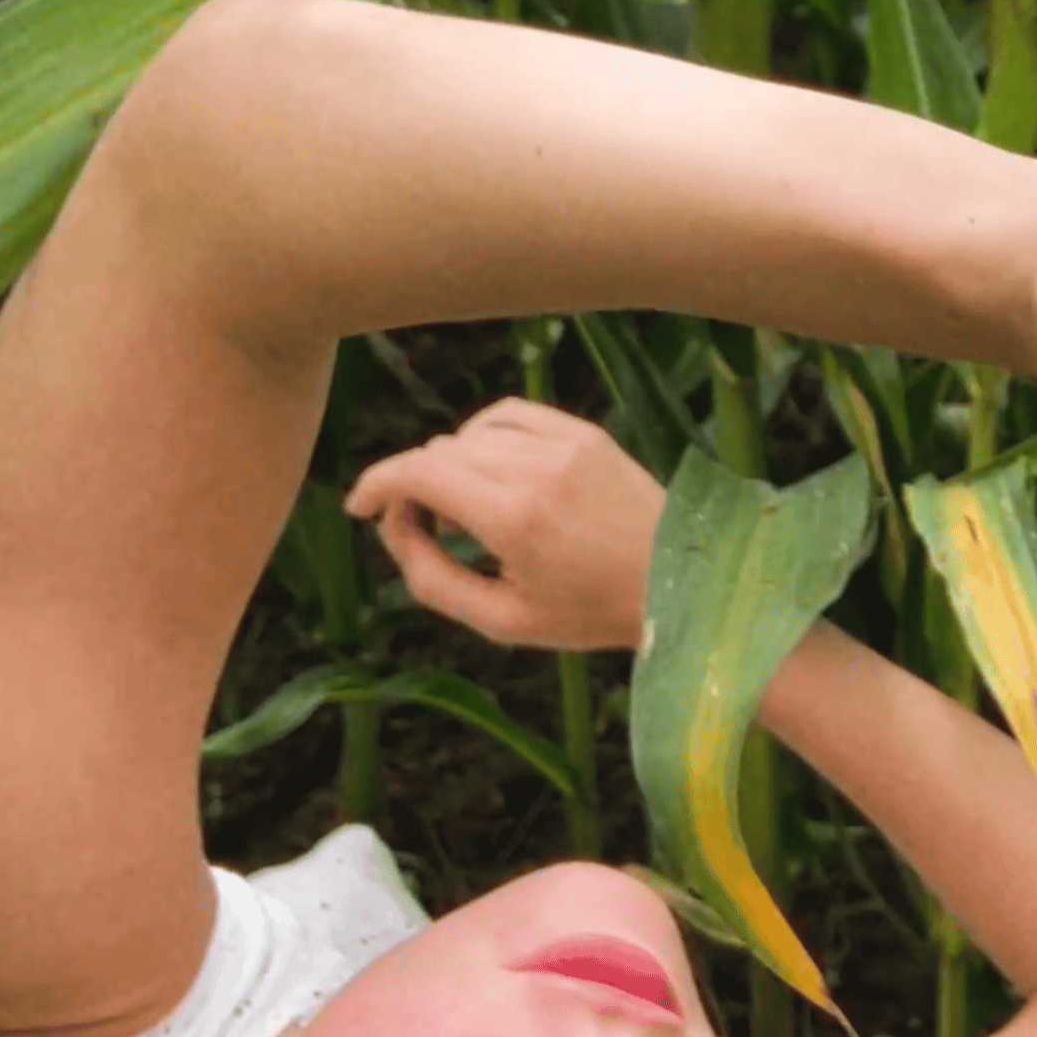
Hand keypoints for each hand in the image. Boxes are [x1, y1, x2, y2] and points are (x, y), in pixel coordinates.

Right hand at [345, 398, 664, 651]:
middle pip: (439, 450)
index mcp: (514, 518)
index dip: (376, 484)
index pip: (420, 471)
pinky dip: (485, 437)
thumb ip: (433, 578)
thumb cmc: (590, 612)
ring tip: (464, 510)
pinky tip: (490, 471)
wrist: (676, 583)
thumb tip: (394, 529)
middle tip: (421, 527)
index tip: (360, 507)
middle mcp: (537, 468)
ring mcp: (565, 443)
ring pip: (471, 432)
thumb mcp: (502, 621)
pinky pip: (510, 415)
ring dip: (450, 463)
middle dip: (412, 484)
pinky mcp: (584, 432)